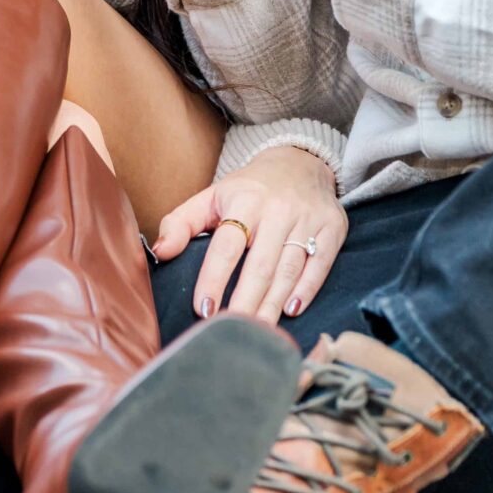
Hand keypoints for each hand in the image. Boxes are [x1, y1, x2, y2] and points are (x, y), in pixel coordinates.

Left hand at [150, 145, 345, 321]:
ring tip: (257, 331)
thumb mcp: (212, 196)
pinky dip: (307, 289)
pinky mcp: (333, 227)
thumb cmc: (249, 189)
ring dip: (272, 303)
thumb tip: (159, 251)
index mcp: (245, 200)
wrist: (301, 161)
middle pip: (261, 264)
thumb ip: (181, 223)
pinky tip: (290, 310)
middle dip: (245, 302)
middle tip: (232, 331)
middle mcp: (278, 209)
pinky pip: (320, 264)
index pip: (227, 245)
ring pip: (289, 269)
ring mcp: (308, 218)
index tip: (203, 309)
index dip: (214, 279)